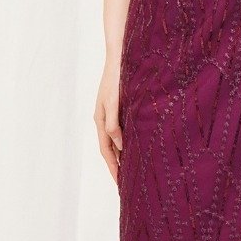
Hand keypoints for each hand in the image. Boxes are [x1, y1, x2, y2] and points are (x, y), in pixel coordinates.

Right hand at [94, 59, 122, 182]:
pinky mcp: (122, 107)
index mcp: (101, 120)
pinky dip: (129, 141)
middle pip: (111, 149)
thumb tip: (121, 147)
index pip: (107, 151)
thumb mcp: (114, 101)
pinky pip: (124, 130)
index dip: (114, 169)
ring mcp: (113, 113)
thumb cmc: (117, 77)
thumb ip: (115, 124)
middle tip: (128, 184)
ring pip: (118, 140)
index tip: (120, 185)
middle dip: (118, 166)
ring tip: (134, 170)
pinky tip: (139, 145)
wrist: (122, 55)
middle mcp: (106, 119)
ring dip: (124, 155)